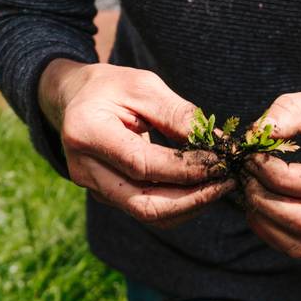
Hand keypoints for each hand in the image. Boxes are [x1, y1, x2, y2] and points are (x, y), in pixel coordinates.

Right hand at [40, 60, 233, 227]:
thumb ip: (178, 115)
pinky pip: (147, 209)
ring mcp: (94, 188)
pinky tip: (201, 189)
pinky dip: (178, 204)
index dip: (185, 169)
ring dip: (189, 206)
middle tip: (226, 183)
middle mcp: (84, 169)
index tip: (220, 162)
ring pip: (148, 214)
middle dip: (192, 199)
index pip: (142, 165)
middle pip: (144, 204)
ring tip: (220, 187)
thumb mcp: (143, 86)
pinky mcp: (107, 197)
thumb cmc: (110, 87)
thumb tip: (217, 144)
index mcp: (87, 133)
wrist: (74, 100)